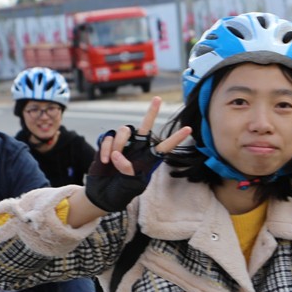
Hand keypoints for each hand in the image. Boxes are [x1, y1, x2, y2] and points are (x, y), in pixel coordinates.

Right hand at [84, 97, 191, 212]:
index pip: (165, 147)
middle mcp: (137, 148)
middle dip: (152, 112)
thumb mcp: (130, 186)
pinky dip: (106, 148)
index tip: (189, 128)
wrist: (102, 192)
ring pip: (124, 131)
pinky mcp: (108, 143)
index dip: (176, 138)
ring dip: (118, 144)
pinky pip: (108, 137)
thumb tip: (118, 154)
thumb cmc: (121, 191)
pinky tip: (105, 160)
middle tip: (158, 99)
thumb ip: (128, 170)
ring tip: (112, 160)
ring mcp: (123, 144)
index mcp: (148, 159)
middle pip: (147, 126)